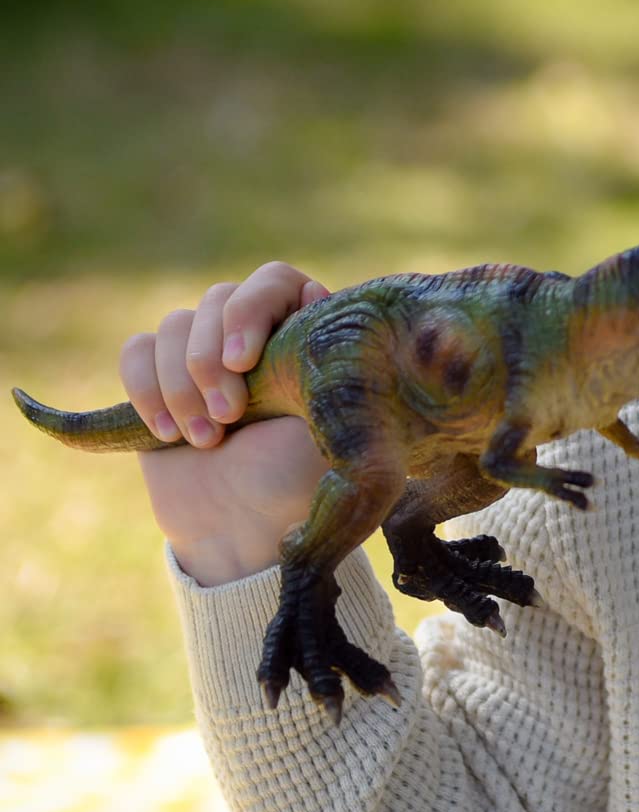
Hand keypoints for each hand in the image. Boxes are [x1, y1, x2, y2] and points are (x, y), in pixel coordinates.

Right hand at [121, 264, 331, 585]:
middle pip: (218, 299)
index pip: (273, 281)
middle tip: (230, 417)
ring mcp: (206, 350)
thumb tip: (314, 290)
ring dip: (181, 384)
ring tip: (207, 440)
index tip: (244, 363)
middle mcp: (257, 330)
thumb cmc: (299, 478)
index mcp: (306, 330)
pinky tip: (165, 434)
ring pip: (174, 325)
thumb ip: (322, 362)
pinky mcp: (160, 377)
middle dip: (212, 360)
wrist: (249, 530)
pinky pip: (137, 351)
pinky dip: (145, 388)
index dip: (251, 311)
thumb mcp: (328, 423)